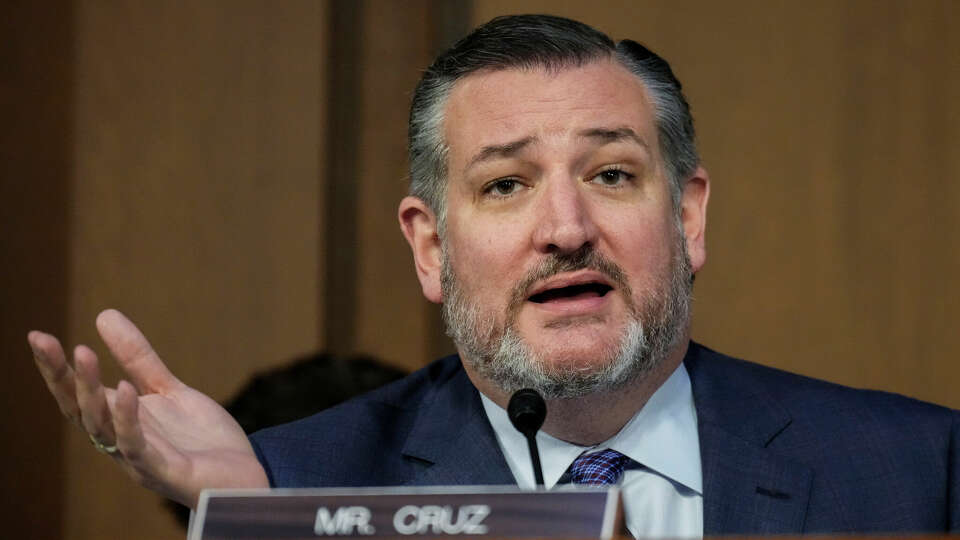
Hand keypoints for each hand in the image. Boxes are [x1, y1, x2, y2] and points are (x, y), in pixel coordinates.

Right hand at [28, 309, 268, 506]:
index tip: (37, 335)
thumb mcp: (168, 390)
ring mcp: (139, 458)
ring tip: (83, 354)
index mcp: (118, 422)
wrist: (243, 476)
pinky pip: (137, 446)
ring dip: (90, 391)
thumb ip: (138, 359)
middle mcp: (120, 442)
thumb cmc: (201, 439)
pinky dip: (127, 419)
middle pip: (80, 409)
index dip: (56, 368)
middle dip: (61, 376)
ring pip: (102, 426)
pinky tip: (125, 390)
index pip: (77, 394)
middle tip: (44, 340)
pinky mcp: (163, 471)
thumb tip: (103, 314)